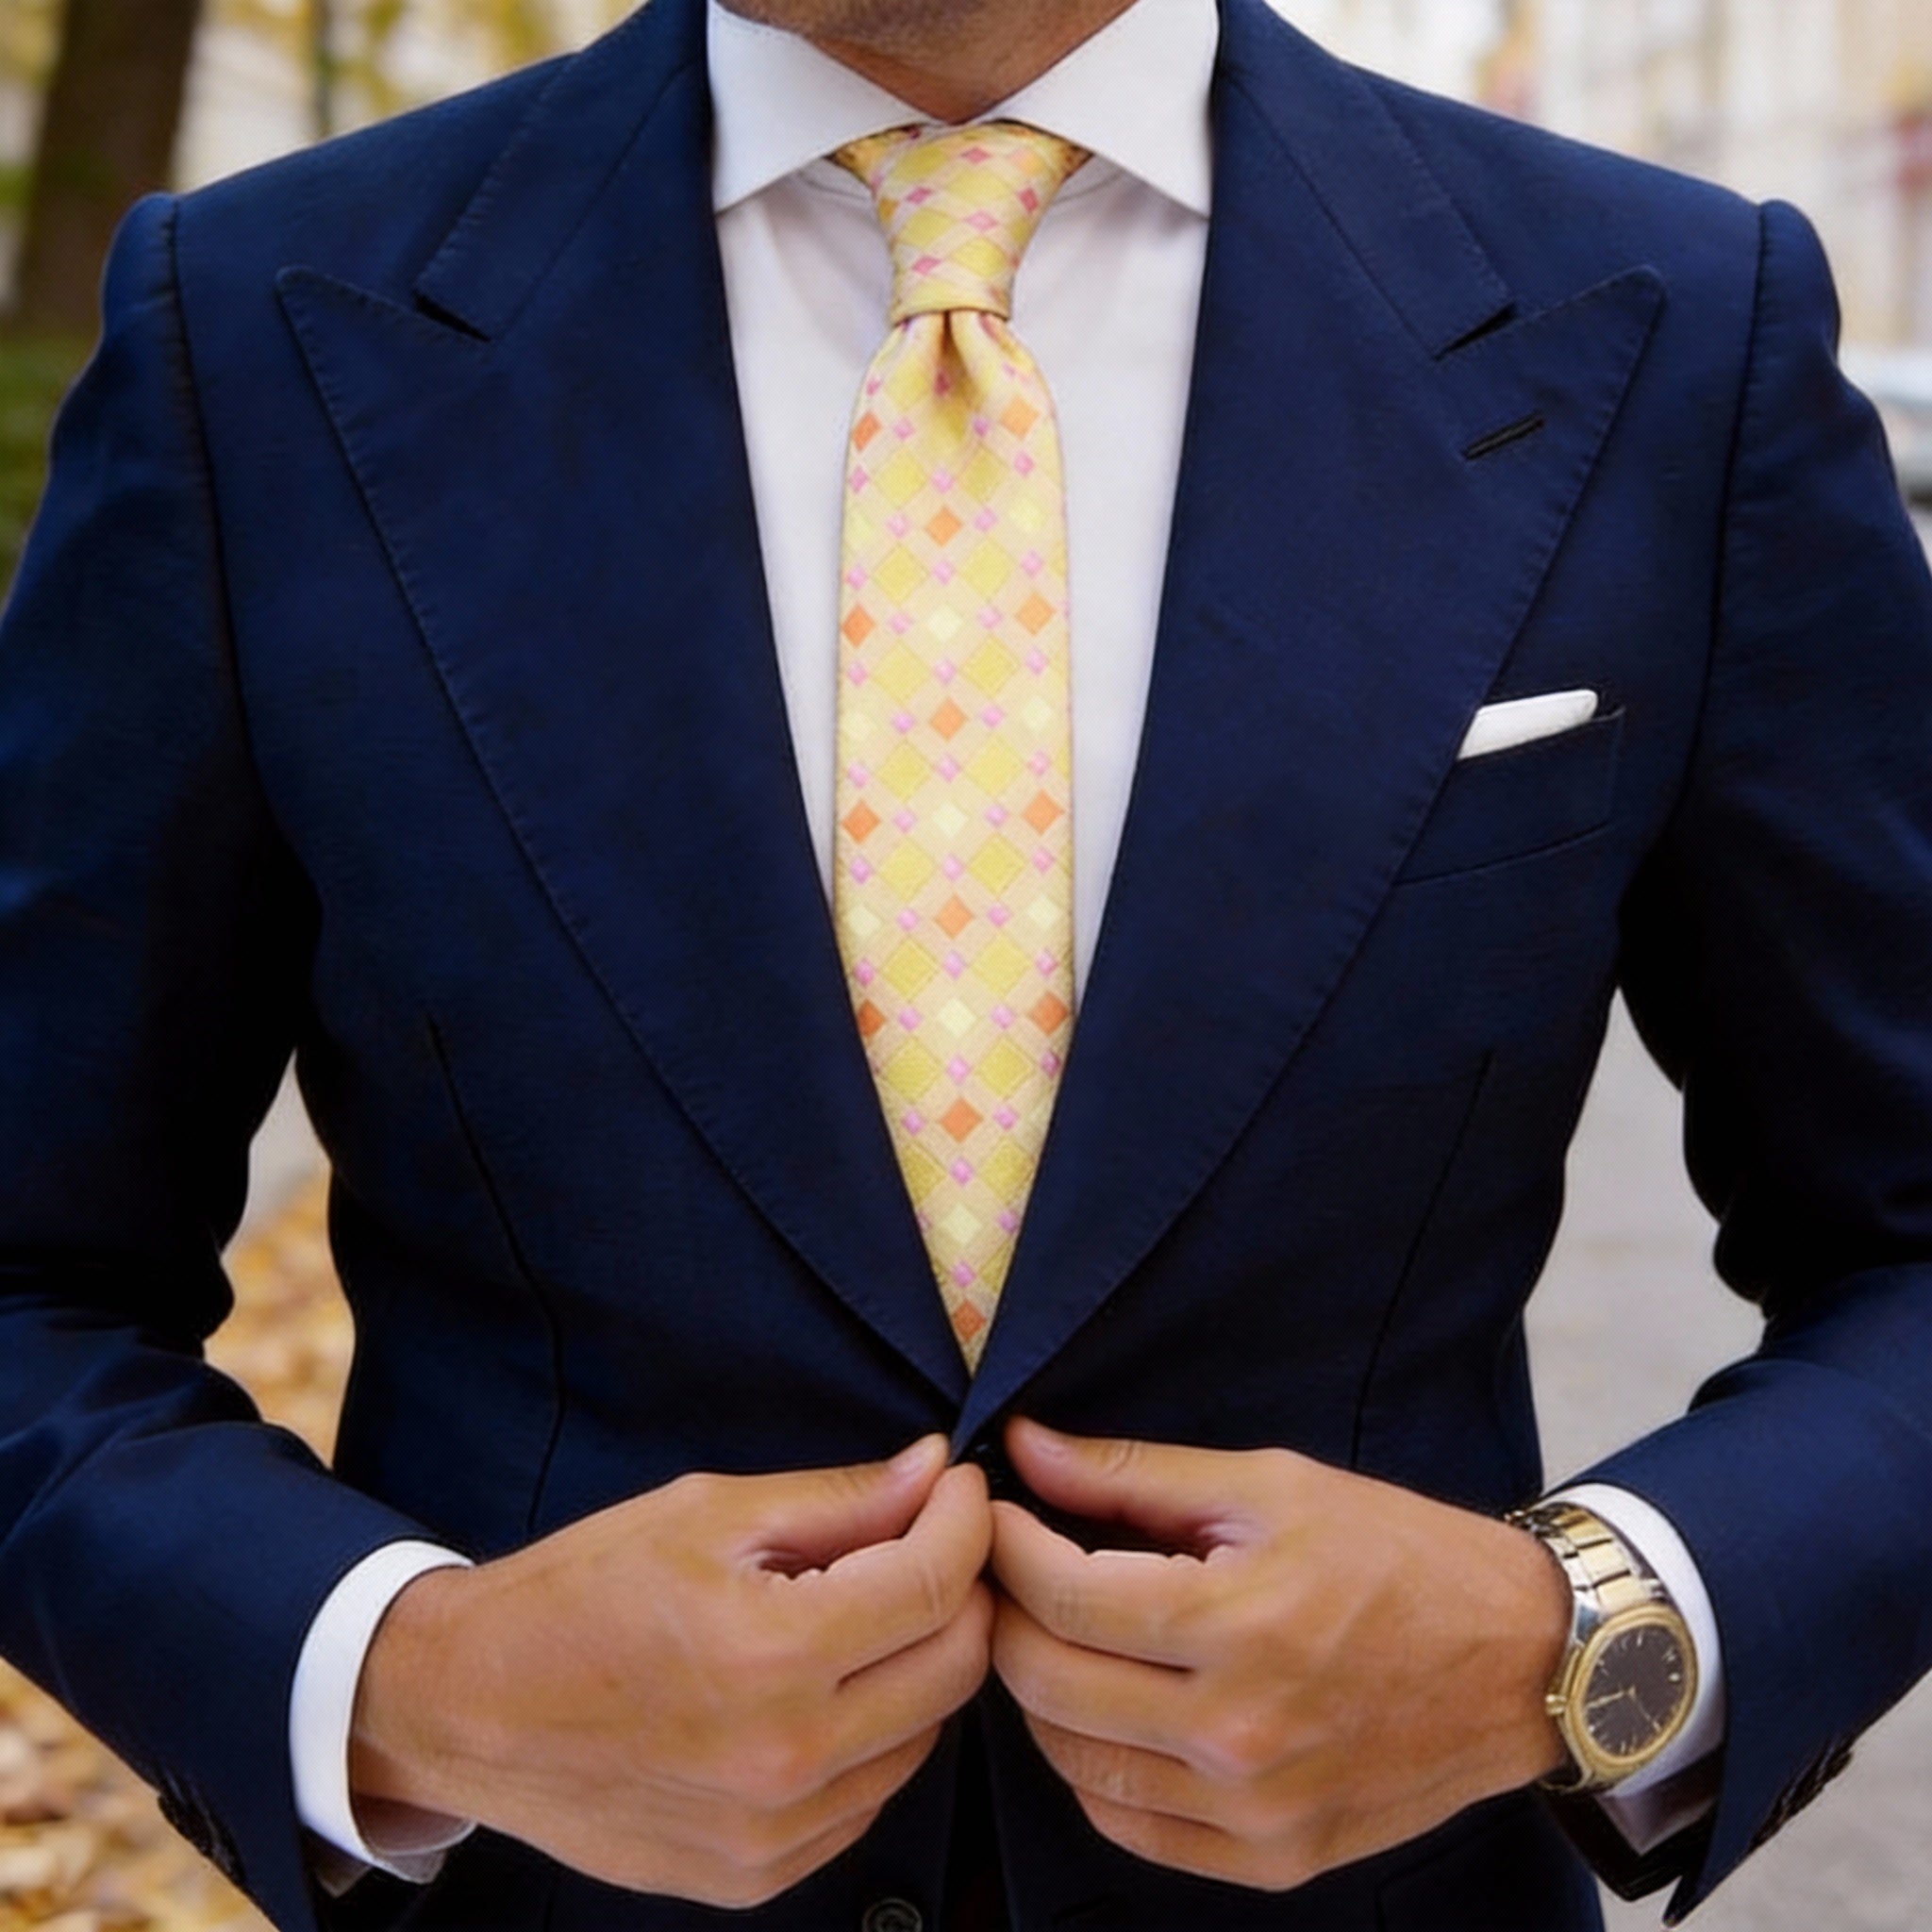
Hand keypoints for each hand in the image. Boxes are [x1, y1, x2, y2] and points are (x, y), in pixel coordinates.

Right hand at [349, 1434, 992, 1907]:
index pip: (935, 1584)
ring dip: (921, 1662)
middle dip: (962, 1588)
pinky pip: (868, 1797)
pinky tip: (827, 1685)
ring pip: (924, 1736)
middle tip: (931, 1539)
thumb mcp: (707, 1514)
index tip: (959, 1488)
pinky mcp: (757, 1876)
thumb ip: (838, 1499)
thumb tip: (933, 1471)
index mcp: (771, 1653)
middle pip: (954, 1667)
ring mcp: (774, 1832)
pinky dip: (875, 1734)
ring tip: (868, 1609)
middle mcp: (785, 1757)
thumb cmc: (580, 1593)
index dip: (966, 1521)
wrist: (471, 1706)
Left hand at [987, 1418, 1570, 1892]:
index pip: (1063, 1596)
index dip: (1007, 1545)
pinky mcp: (1271, 1859)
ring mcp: (1253, 1811)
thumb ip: (1135, 1475)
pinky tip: (1104, 1708)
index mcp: (1240, 1626)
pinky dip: (1092, 1766)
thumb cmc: (1399, 1554)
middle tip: (1008, 1567)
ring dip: (1039, 1691)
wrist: (1520, 1660)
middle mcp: (1239, 1734)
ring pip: (1073, 1762)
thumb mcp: (1271, 1486)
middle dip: (1006, 1613)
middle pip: (1049, 1683)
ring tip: (1053, 1630)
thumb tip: (1027, 1447)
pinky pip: (1128, 1825)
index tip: (994, 1510)